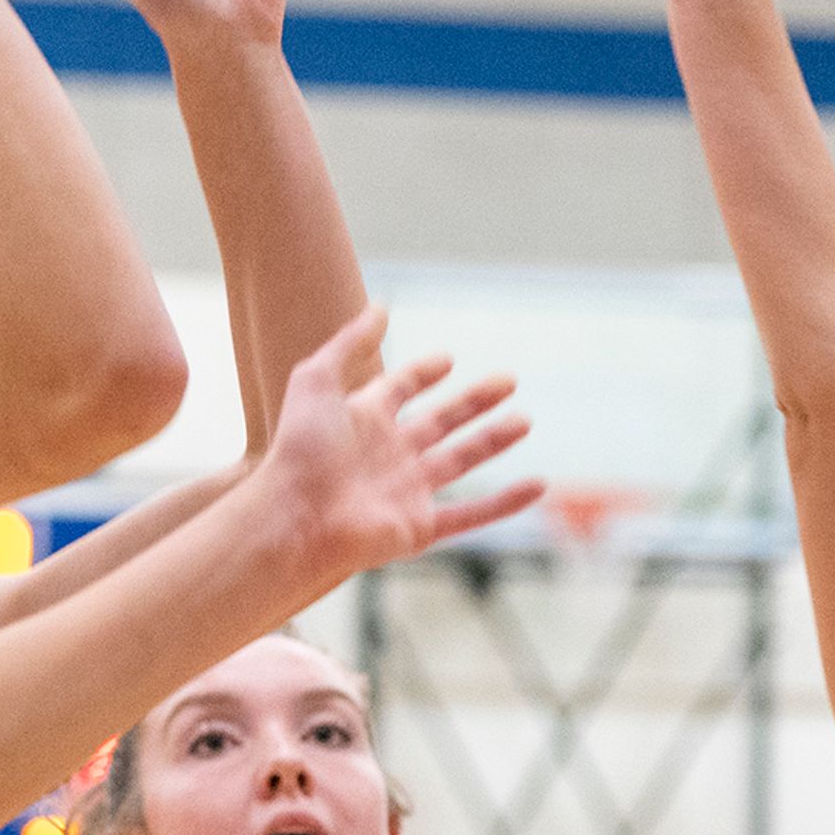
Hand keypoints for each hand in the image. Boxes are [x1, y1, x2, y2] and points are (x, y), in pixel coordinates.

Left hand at [255, 308, 544, 587]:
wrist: (296, 518)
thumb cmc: (300, 450)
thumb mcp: (316, 379)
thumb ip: (349, 341)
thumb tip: (380, 306)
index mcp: (362, 421)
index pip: (399, 390)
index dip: (422, 374)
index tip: (447, 360)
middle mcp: (387, 455)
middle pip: (440, 422)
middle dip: (473, 402)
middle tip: (508, 379)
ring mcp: (406, 492)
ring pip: (460, 461)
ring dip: (493, 441)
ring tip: (525, 421)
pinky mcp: (419, 527)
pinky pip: (471, 515)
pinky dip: (505, 503)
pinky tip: (538, 486)